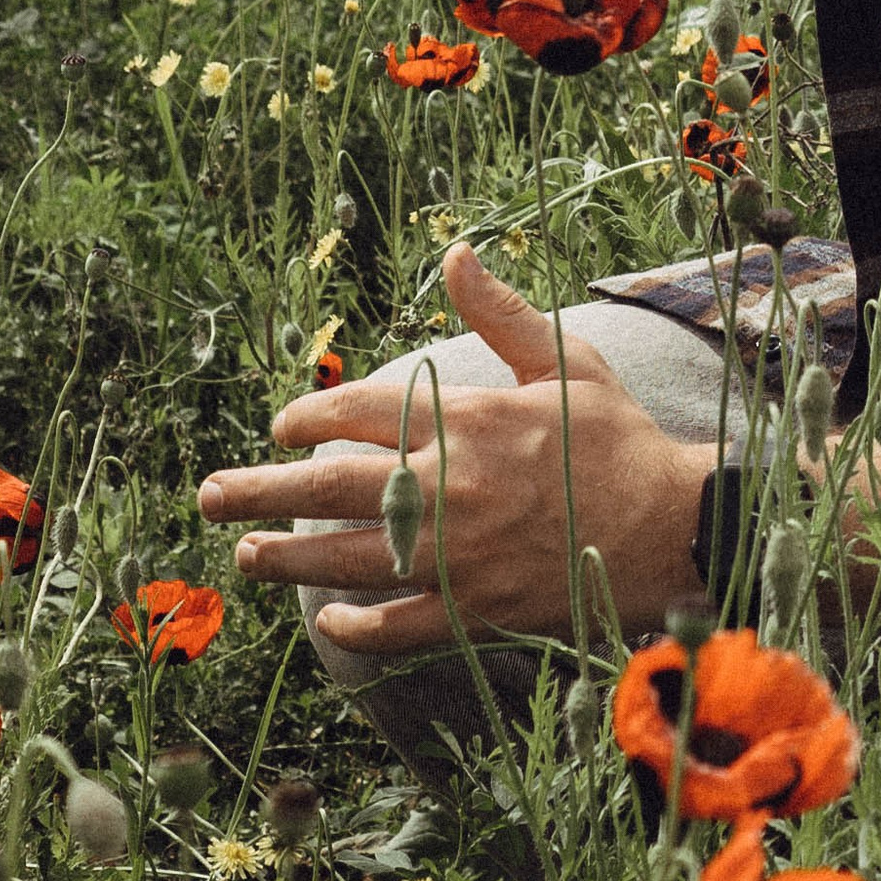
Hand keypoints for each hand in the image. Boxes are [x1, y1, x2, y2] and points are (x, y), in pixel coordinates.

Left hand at [197, 245, 707, 658]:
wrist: (670, 528)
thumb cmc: (618, 441)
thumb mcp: (565, 362)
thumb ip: (501, 313)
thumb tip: (454, 253)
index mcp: (465, 419)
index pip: (357, 411)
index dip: (307, 415)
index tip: (282, 424)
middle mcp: (447, 486)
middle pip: (327, 485)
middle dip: (259, 488)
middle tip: (209, 494)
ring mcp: (455, 555)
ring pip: (345, 558)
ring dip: (286, 557)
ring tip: (244, 554)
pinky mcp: (474, 611)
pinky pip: (396, 625)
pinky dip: (357, 626)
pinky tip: (329, 622)